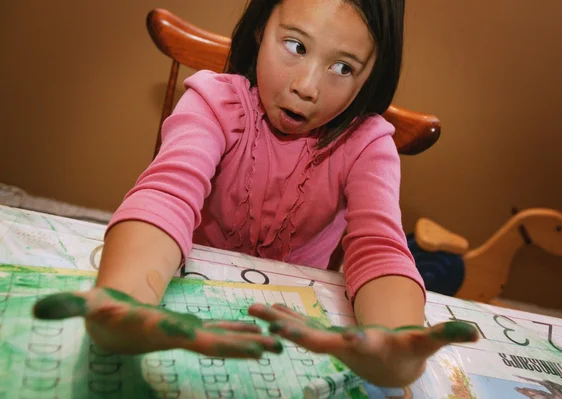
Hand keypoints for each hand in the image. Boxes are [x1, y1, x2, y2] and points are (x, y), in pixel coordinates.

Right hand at [33, 288, 282, 358]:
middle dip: (248, 346)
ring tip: (278, 342)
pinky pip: (218, 329)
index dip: (225, 344)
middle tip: (279, 347)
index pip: (199, 339)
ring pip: (223, 337)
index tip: (251, 349)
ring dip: (250, 340)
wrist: (109, 327)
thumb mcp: (91, 306)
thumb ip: (75, 306)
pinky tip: (257, 331)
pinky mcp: (191, 328)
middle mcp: (182, 337)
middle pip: (220, 342)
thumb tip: (55, 308)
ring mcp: (188, 333)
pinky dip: (238, 331)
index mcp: (165, 332)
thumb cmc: (102, 314)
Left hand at [248, 303, 478, 386]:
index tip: (347, 337)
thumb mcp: (426, 344)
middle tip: (276, 327)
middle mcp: (345, 347)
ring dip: (278, 321)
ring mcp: (330, 343)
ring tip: (252, 310)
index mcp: (371, 346)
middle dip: (299, 334)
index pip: (363, 344)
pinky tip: (263, 308)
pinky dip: (281, 316)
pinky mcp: (322, 337)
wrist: (386, 370)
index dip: (356, 341)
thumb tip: (477, 331)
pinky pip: (299, 325)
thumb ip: (446, 336)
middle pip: (320, 341)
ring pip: (301, 332)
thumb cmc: (407, 353)